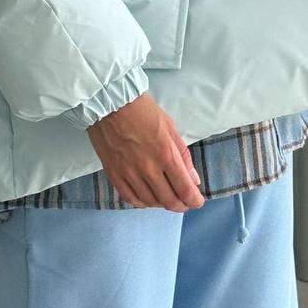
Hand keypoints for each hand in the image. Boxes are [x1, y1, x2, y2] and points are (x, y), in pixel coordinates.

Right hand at [86, 92, 204, 210]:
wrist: (110, 102)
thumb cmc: (143, 110)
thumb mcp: (170, 127)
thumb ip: (183, 155)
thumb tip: (193, 180)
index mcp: (166, 154)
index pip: (185, 189)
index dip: (194, 200)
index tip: (196, 201)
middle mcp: (149, 168)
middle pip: (169, 200)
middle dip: (181, 205)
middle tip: (183, 201)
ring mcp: (129, 173)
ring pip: (150, 202)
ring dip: (162, 203)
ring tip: (165, 197)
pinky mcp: (114, 174)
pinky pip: (130, 198)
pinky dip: (142, 202)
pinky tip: (146, 198)